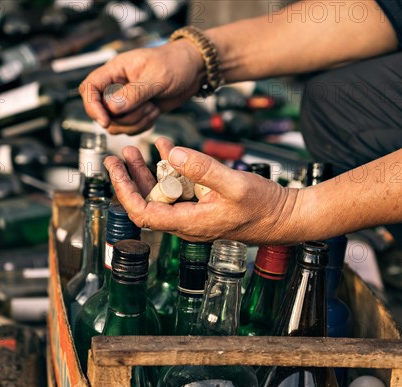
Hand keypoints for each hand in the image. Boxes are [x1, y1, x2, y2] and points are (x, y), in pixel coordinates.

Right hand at [79, 41, 203, 134]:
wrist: (193, 70)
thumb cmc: (176, 63)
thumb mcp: (157, 77)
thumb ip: (134, 93)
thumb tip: (112, 108)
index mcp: (115, 70)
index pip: (89, 88)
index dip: (92, 106)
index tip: (106, 120)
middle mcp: (116, 86)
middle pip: (103, 112)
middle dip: (124, 118)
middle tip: (146, 106)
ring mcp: (126, 101)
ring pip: (117, 124)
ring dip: (136, 122)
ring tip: (153, 107)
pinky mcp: (136, 112)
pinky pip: (130, 128)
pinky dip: (143, 125)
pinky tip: (155, 111)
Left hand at [104, 137, 300, 243]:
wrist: (285, 218)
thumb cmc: (264, 207)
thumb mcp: (234, 184)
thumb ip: (203, 169)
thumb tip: (173, 154)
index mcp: (188, 222)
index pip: (142, 212)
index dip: (124, 191)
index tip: (116, 169)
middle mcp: (186, 222)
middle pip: (147, 201)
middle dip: (130, 178)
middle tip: (118, 156)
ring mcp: (194, 214)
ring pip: (161, 194)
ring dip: (147, 172)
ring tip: (135, 150)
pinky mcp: (203, 205)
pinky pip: (179, 188)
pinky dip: (170, 168)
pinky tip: (165, 149)